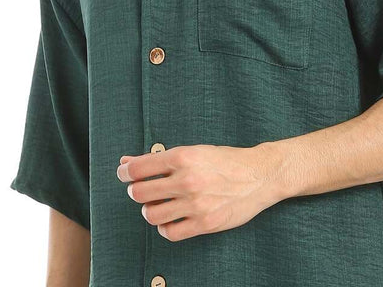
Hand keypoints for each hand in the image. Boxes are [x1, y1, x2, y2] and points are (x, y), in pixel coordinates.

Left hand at [115, 143, 280, 241]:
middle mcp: (187, 180)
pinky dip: (165, 227)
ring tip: (157, 205)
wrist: (259, 175)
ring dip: (150, 210)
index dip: (125, 173)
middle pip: (141, 193)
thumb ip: (160, 159)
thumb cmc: (226, 160)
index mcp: (183, 157)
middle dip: (136, 192)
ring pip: (152, 215)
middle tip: (141, 190)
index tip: (124, 174)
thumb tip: (127, 162)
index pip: (139, 169)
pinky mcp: (204, 223)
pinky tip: (171, 218)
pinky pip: (170, 232)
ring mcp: (196, 204)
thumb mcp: (194, 151)